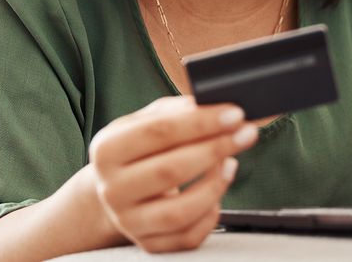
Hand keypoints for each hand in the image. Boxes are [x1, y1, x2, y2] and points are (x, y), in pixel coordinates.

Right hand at [88, 96, 258, 252]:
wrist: (114, 188)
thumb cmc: (135, 150)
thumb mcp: (143, 122)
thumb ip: (174, 112)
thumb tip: (208, 107)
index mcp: (106, 150)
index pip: (157, 132)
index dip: (200, 123)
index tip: (233, 114)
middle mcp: (112, 189)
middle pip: (170, 170)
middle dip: (216, 149)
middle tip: (245, 134)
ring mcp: (128, 221)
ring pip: (180, 212)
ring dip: (215, 185)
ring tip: (231, 163)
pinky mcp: (148, 244)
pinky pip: (188, 237)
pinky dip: (210, 215)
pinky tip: (217, 192)